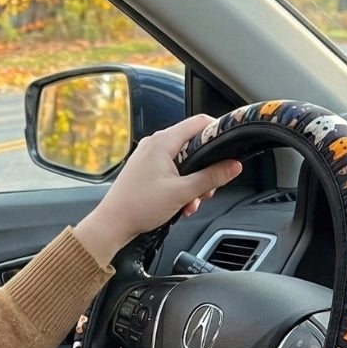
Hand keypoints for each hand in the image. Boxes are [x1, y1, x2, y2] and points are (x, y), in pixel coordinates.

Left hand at [73, 115, 240, 265]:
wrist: (113, 224)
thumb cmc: (138, 206)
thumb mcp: (183, 192)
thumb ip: (211, 177)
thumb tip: (233, 166)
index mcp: (163, 142)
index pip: (199, 123)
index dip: (218, 130)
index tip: (231, 145)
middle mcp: (155, 145)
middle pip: (194, 145)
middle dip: (206, 168)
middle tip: (208, 188)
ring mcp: (149, 157)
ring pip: (184, 162)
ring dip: (193, 183)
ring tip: (191, 202)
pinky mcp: (146, 170)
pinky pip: (172, 172)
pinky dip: (180, 186)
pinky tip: (181, 204)